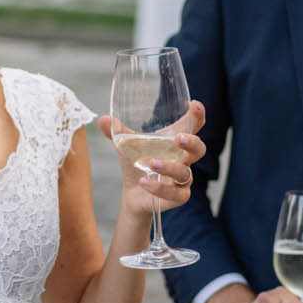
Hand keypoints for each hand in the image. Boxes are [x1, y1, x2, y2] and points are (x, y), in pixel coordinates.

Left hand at [97, 101, 206, 218]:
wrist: (134, 192)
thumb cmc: (137, 162)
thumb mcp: (126, 145)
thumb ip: (116, 132)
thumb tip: (103, 119)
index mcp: (175, 142)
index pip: (192, 127)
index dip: (197, 116)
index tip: (195, 105)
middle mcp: (183, 159)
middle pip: (199, 149)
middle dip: (192, 142)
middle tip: (178, 138)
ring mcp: (182, 179)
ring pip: (184, 173)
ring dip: (169, 167)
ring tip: (150, 163)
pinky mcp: (178, 196)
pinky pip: (175, 194)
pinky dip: (159, 187)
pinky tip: (144, 182)